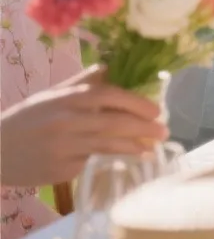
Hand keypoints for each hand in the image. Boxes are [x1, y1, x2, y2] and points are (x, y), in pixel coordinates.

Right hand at [0, 67, 167, 187]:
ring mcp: (64, 147)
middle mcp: (66, 121)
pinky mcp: (62, 170)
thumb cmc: (24, 121)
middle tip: (164, 132)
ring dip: (135, 148)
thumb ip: (80, 83)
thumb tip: (109, 68)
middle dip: (144, 128)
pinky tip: (128, 161)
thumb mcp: (49, 96)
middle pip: (115, 122)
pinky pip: (92, 163)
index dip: (136, 102)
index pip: (109, 95)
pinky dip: (112, 161)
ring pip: (109, 145)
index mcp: (65, 99)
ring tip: (152, 149)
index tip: (155, 111)